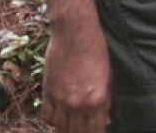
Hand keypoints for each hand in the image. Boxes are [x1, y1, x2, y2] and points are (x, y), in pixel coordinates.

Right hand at [41, 18, 110, 132]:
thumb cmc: (96, 50)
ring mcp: (61, 99)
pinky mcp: (48, 91)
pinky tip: (58, 117)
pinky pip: (47, 115)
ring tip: (70, 127)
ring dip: (66, 130)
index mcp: (97, 100)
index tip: (95, 132)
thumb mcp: (108, 76)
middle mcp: (78, 104)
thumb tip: (106, 120)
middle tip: (82, 130)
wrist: (74, 32)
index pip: (96, 131)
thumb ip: (106, 101)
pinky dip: (52, 120)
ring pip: (60, 128)